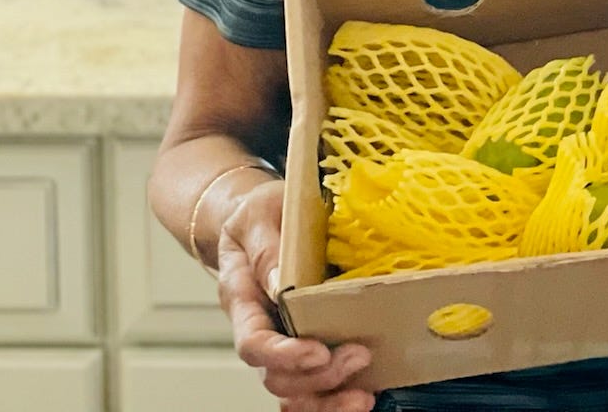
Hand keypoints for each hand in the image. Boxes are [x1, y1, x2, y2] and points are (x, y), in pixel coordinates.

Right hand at [216, 179, 373, 411]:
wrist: (258, 217)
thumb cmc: (258, 214)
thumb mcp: (258, 218)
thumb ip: (266, 250)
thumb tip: (282, 283)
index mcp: (243, 302)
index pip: (254, 344)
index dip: (284, 355)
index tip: (318, 351)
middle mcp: (262, 329)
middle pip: (277, 377)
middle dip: (319, 377)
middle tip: (360, 356)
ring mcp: (284, 340)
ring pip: (295, 391)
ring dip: (328, 399)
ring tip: (365, 396)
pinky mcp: (309, 339)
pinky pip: (313, 383)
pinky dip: (333, 397)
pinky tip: (363, 396)